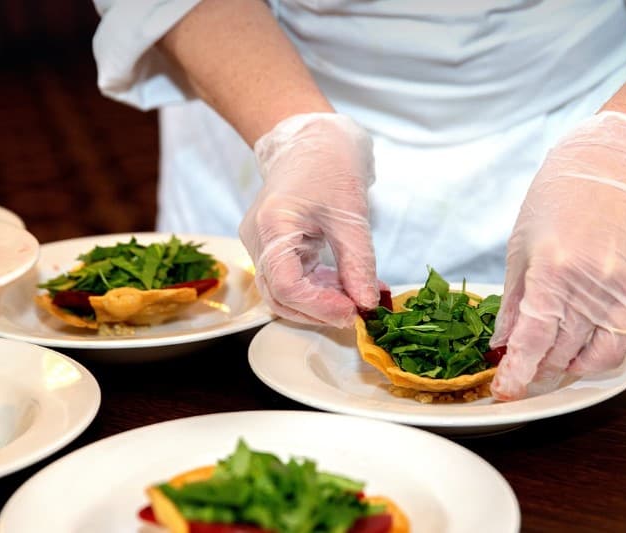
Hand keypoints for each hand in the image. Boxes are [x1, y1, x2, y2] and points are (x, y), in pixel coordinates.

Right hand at [239, 113, 378, 327]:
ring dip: (320, 303)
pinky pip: (291, 279)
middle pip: (280, 296)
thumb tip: (367, 303)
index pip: (286, 285)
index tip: (353, 312)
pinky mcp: (273, 246)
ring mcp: (262, 244)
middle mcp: (258, 239)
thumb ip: (358, 263)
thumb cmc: (330, 164)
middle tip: (357, 314)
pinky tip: (346, 287)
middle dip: (319, 312)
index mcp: (272, 226)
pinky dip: (318, 289)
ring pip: (284, 293)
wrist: (313, 139)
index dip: (319, 306)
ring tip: (356, 299)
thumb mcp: (351, 215)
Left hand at [490, 111, 625, 399]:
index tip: (505, 391)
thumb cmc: (559, 202)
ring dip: (572, 366)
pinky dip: (603, 350)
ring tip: (555, 359)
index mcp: (553, 272)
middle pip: (562, 353)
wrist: (614, 171)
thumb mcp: (521, 249)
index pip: (533, 340)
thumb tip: (502, 344)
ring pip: (598, 358)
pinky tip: (586, 339)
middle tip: (525, 368)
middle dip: (538, 368)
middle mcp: (593, 286)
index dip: (517, 372)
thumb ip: (514, 303)